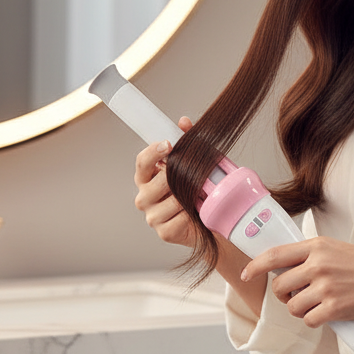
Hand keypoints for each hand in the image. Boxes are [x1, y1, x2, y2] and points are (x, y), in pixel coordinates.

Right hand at [134, 116, 197, 246]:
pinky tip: (196, 212)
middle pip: (159, 181)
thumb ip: (187, 141)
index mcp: (147, 178)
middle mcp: (144, 197)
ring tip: (199, 195)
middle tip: (196, 175)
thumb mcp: (196, 163)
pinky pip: (180, 218)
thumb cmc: (199, 189)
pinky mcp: (164, 232)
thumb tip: (184, 122)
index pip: (142, 162)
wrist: (212, 220)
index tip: (168, 144)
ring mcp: (152, 216)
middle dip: (180, 177)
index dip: (153, 152)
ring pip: (172, 200)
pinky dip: (192, 213)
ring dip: (189, 196)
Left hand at [240, 236, 353, 327]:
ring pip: (292, 306)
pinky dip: (316, 321)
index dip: (255, 266)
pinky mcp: (335, 308)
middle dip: (285, 295)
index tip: (247, 273)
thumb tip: (285, 269)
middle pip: (279, 285)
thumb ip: (312, 256)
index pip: (275, 255)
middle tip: (300, 295)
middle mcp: (318, 264)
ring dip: (301, 310)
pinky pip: (309, 321)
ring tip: (319, 305)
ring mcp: (326, 287)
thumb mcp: (337, 250)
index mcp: (317, 246)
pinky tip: (329, 315)